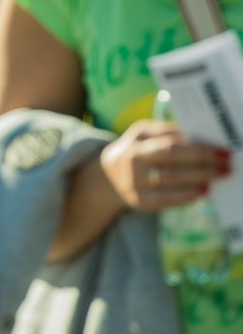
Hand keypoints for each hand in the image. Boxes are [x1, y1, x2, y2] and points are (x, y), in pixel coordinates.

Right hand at [100, 119, 231, 211]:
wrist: (108, 176)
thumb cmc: (135, 150)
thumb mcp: (142, 134)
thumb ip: (165, 132)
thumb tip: (197, 138)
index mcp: (137, 141)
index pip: (171, 142)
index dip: (199, 147)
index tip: (222, 150)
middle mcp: (133, 161)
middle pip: (172, 159)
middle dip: (204, 162)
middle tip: (227, 165)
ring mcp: (134, 182)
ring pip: (171, 180)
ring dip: (199, 178)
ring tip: (218, 177)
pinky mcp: (139, 201)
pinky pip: (167, 200)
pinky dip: (187, 196)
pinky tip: (203, 191)